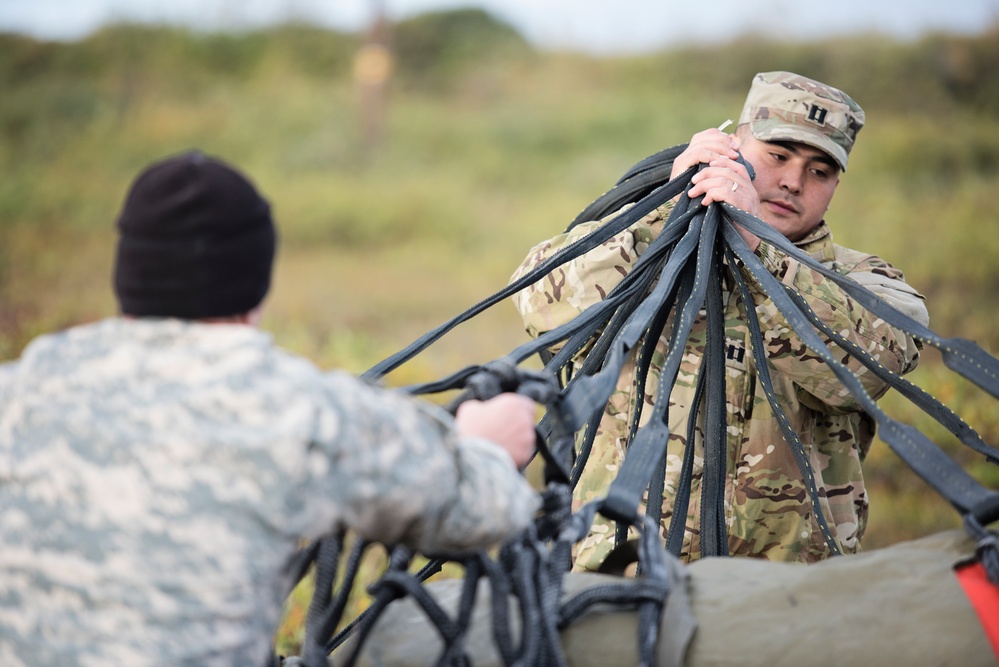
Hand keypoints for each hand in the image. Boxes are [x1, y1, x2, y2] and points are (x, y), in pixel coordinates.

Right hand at [455, 393, 536, 468]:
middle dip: (517, 425)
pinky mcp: (527, 453)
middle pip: (526, 421)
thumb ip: (482, 406)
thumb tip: (482, 409)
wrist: (474, 456)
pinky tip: (503, 454)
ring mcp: (527, 437)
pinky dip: (516, 453)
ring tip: (500, 444)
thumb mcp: (470, 409)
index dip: (518, 411)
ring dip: (517, 439)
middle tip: (502, 431)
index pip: (527, 405)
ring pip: (525, 437)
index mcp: (513, 403)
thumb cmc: (471, 429)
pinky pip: (523, 452)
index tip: (510, 416)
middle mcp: (524, 418)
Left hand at [675, 128, 762, 251]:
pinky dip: (712, 195)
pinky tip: (704, 202)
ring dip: (705, 185)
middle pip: (726, 171)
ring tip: (694, 193)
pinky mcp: (743, 207)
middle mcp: (750, 189)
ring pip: (724, 180)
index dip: (720, 163)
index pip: (735, 166)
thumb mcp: (729, 205)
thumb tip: (703, 184)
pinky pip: (726, 193)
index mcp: (748, 186)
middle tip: (692, 183)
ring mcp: (748, 197)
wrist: (748, 245)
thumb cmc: (735, 226)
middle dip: (706, 174)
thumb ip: (722, 194)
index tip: (705, 167)